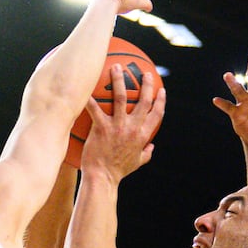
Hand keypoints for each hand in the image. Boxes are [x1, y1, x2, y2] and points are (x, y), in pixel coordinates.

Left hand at [81, 60, 165, 180]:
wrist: (102, 179)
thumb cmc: (118, 172)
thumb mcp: (136, 163)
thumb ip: (146, 154)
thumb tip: (152, 147)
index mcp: (143, 136)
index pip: (156, 115)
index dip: (160, 101)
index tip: (161, 90)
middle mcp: (132, 128)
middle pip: (143, 101)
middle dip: (146, 84)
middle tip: (144, 73)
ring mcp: (117, 127)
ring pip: (121, 98)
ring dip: (119, 81)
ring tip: (116, 68)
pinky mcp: (101, 128)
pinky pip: (95, 109)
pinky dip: (90, 98)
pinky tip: (85, 86)